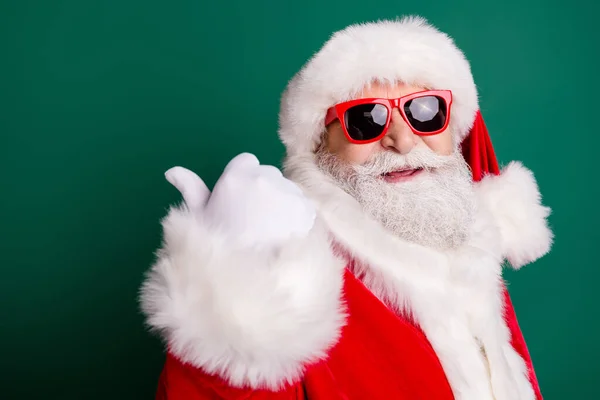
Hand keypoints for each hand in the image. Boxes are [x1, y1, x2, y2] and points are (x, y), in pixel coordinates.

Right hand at [165, 153, 315, 248]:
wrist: (248, 283)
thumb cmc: (216, 248)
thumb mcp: (198, 217)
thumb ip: (190, 189)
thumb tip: (172, 171)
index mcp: (236, 176)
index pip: (246, 162)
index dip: (242, 181)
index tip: (239, 202)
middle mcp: (265, 178)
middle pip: (268, 174)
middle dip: (263, 190)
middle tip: (254, 219)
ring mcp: (290, 194)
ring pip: (288, 190)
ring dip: (282, 203)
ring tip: (270, 231)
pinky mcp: (308, 211)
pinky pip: (304, 206)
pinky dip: (298, 218)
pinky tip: (286, 236)